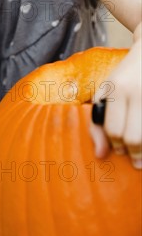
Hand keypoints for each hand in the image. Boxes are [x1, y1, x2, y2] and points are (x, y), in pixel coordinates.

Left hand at [90, 33, 141, 168]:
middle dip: (133, 152)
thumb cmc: (125, 77)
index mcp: (117, 89)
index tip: (119, 149)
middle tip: (134, 158)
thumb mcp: (106, 93)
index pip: (113, 129)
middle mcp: (137, 92)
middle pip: (133, 137)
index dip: (115, 145)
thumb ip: (98, 123)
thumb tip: (101, 155)